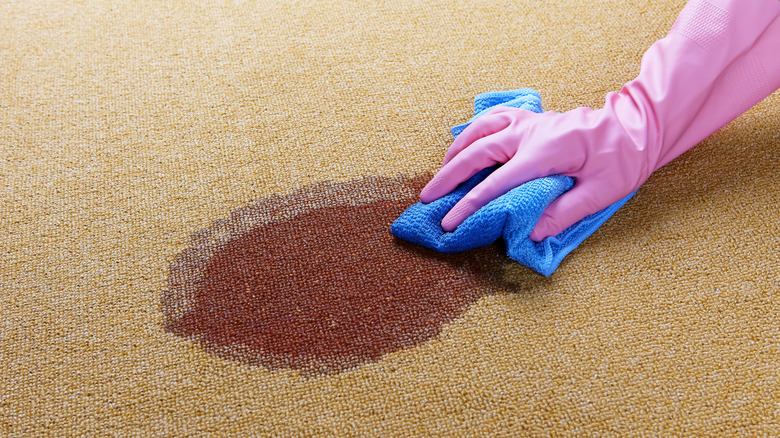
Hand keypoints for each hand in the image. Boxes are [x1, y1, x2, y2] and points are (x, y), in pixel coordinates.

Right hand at [419, 104, 650, 241]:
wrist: (637, 127)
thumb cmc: (622, 160)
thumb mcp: (601, 192)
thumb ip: (563, 212)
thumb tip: (528, 231)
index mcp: (546, 151)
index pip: (497, 182)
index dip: (469, 204)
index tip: (450, 222)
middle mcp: (531, 132)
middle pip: (478, 152)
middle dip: (449, 176)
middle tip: (427, 197)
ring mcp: (529, 122)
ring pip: (480, 130)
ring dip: (456, 151)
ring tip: (439, 172)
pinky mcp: (532, 119)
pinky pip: (493, 118)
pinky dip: (473, 130)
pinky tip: (464, 144)